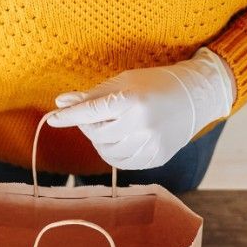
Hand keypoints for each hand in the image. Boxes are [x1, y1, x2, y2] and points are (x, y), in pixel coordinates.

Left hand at [48, 48, 234, 169]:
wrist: (194, 98)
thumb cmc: (153, 85)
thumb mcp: (123, 82)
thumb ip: (91, 96)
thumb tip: (60, 103)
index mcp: (133, 99)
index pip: (93, 111)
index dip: (70, 116)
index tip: (52, 118)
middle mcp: (142, 124)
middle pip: (98, 134)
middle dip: (90, 127)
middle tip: (94, 117)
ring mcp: (150, 144)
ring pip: (107, 152)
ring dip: (101, 142)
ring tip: (111, 127)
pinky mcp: (156, 158)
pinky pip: (122, 164)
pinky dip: (115, 154)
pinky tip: (122, 140)